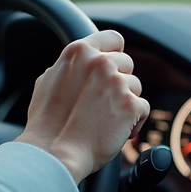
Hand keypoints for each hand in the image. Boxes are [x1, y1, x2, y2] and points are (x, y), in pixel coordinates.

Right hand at [14, 30, 149, 183]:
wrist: (54, 153)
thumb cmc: (47, 123)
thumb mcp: (48, 81)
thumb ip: (70, 66)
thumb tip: (83, 62)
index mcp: (79, 52)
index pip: (113, 38)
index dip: (116, 53)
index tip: (115, 66)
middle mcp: (99, 62)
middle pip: (127, 63)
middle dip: (119, 82)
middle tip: (104, 103)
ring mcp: (116, 82)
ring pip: (135, 87)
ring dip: (125, 102)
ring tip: (107, 119)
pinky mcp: (129, 104)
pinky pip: (143, 108)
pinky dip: (135, 121)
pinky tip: (118, 131)